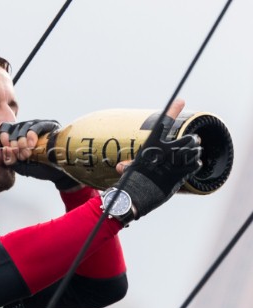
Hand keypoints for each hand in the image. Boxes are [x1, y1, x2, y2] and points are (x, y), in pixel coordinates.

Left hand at [0, 120, 80, 190]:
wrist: (59, 173)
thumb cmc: (41, 168)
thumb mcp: (21, 166)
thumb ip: (10, 160)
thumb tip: (3, 150)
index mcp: (19, 136)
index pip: (7, 129)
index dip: (4, 135)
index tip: (7, 146)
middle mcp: (28, 129)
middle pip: (14, 127)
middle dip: (14, 142)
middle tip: (21, 155)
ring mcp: (39, 126)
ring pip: (24, 125)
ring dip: (22, 139)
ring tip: (27, 152)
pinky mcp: (50, 125)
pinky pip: (37, 125)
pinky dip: (32, 134)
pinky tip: (32, 144)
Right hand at [116, 99, 202, 218]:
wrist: (134, 196)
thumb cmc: (130, 181)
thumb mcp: (130, 170)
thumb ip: (129, 166)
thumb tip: (121, 167)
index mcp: (152, 145)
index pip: (164, 123)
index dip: (173, 110)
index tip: (181, 100)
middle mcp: (164, 151)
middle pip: (187, 139)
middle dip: (192, 140)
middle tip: (195, 140)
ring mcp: (173, 163)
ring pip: (193, 151)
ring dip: (196, 151)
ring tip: (196, 151)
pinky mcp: (179, 175)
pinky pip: (194, 165)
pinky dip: (196, 164)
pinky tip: (195, 164)